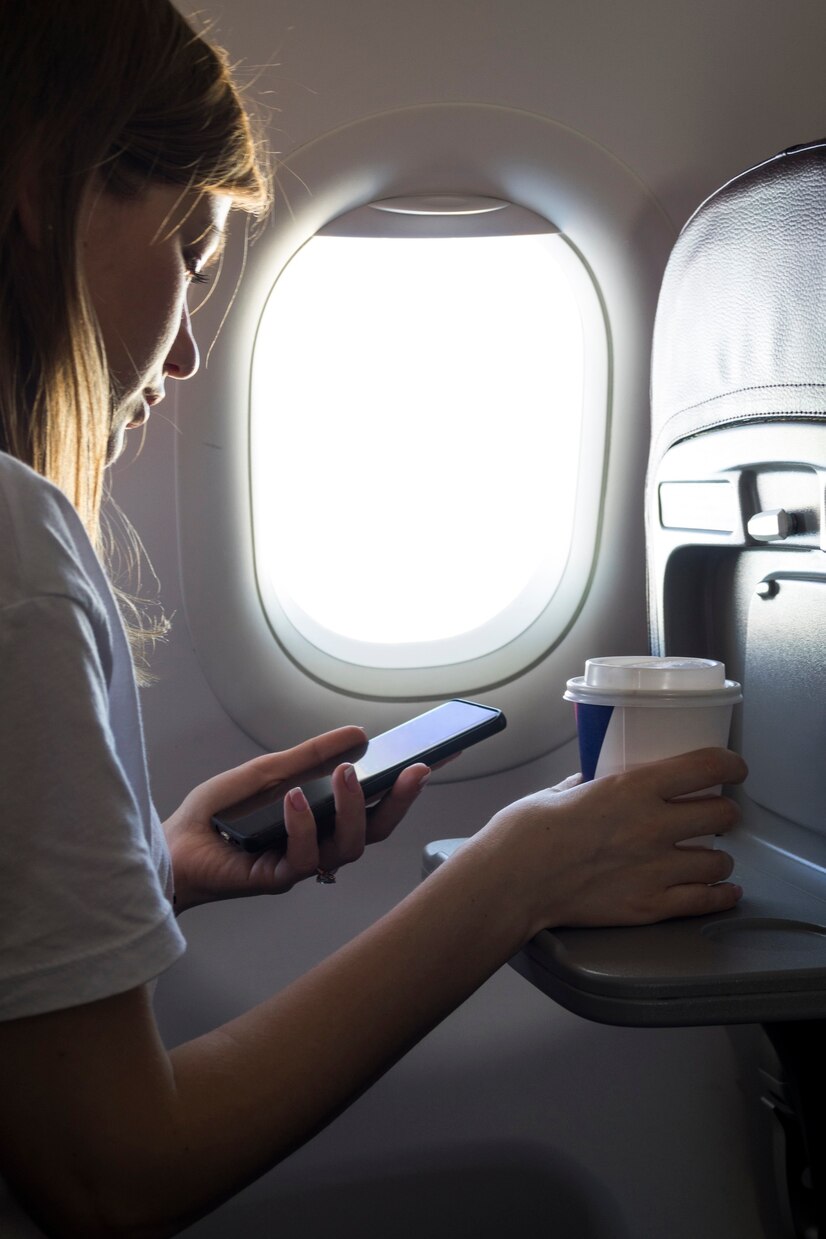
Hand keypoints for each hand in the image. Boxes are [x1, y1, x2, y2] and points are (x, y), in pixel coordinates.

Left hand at [163, 727, 429, 911]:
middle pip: (376, 831)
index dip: (409, 784)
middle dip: (399, 801)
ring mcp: (302, 865)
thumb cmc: (217, 813)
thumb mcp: (267, 771)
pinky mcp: (277, 879)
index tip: (438, 755)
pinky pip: (303, 859)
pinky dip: (302, 825)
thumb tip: (358, 734)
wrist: (170, 846)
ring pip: (349, 847)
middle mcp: (321, 844)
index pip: (377, 803)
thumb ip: (310, 756)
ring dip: (352, 808)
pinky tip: (294, 798)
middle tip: (413, 770)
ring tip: (347, 774)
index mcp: (324, 819)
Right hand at [479, 747, 747, 935]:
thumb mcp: (561, 790)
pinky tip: (723, 890)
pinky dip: (720, 895)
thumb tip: (596, 778)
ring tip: (709, 857)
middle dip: (723, 812)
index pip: (706, 766)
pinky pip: (706, 900)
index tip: (733, 767)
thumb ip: (590, 784)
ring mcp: (656, 869)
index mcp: (633, 787)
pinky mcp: (650, 906)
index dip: (731, 764)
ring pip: (720, 860)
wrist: (513, 881)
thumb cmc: (526, 833)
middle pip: (723, 814)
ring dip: (717, 857)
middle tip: (715, 815)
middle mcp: (654, 826)